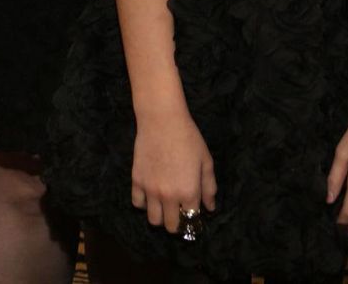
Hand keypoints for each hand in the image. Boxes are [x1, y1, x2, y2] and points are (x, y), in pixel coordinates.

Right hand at [131, 107, 216, 233]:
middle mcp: (169, 196)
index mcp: (189, 192)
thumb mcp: (205, 160)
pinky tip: (150, 193)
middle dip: (177, 223)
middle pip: (171, 226)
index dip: (193, 219)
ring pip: (153, 220)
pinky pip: (137, 204)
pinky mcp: (136, 182)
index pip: (191, 219)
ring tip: (165, 205)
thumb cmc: (188, 138)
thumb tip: (210, 208)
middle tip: (179, 212)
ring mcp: (150, 191)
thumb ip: (209, 187)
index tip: (193, 213)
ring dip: (160, 216)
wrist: (162, 121)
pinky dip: (144, 203)